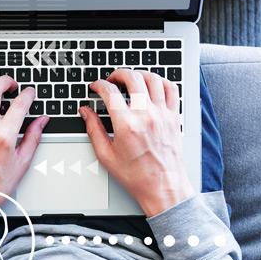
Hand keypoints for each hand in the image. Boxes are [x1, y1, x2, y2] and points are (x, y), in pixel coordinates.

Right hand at [81, 69, 192, 217]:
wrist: (163, 186)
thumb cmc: (137, 175)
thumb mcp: (106, 155)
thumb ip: (93, 129)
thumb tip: (86, 112)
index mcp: (126, 125)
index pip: (110, 92)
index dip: (99, 85)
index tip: (95, 86)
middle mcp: (146, 116)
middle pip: (132, 78)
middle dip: (118, 74)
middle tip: (112, 79)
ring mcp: (163, 114)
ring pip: (153, 79)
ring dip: (139, 74)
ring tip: (131, 79)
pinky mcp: (174, 117)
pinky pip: (171, 89)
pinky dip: (161, 81)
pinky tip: (153, 85)